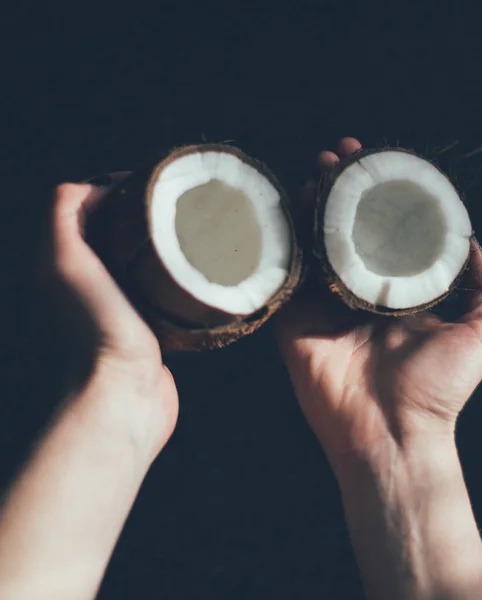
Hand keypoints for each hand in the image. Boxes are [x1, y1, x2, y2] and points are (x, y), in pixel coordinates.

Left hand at [45, 177, 178, 458]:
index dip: (114, 187)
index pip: (86, 205)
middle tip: (174, 203)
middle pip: (116, 227)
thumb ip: (63, 214)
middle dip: (142, 210)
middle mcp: (87, 279)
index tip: (149, 183)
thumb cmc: (95, 328)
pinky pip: (159, 281)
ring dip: (161, 238)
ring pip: (140, 253)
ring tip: (188, 228)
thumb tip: (93, 187)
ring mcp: (119, 300)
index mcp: (62, 261)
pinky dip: (173, 268)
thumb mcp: (64, 260)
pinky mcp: (147, 319)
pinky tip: (193, 264)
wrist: (123, 392)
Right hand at [277, 137, 481, 471]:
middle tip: (342, 154)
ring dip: (315, 203)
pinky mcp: (294, 320)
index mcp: (395, 291)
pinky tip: (290, 207)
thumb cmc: (439, 389)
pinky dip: (287, 240)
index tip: (380, 164)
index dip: (382, 197)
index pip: (384, 232)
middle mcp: (357, 292)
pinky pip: (287, 273)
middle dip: (344, 189)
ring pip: (314, 242)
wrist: (391, 436)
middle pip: (345, 229)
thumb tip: (470, 238)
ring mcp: (322, 304)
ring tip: (319, 168)